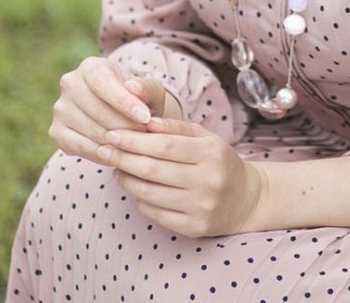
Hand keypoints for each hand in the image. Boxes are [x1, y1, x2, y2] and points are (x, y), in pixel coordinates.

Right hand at [48, 57, 172, 163]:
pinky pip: (81, 147)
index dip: (124, 102)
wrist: (123, 117)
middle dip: (125, 127)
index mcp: (90, 66)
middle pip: (98, 110)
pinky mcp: (56, 131)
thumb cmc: (139, 100)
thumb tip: (133, 88)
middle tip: (145, 136)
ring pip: (91, 131)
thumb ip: (146, 88)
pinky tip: (118, 153)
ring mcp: (60, 108)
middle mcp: (70, 83)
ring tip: (136, 144)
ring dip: (117, 142)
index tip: (145, 118)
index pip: (103, 83)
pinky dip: (102, 154)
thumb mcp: (149, 90)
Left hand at [97, 117, 262, 237]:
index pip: (162, 146)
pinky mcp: (194, 228)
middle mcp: (207, 181)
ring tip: (115, 168)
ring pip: (150, 194)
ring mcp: (201, 207)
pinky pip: (156, 214)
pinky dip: (139, 200)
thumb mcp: (204, 136)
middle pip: (153, 170)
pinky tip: (133, 187)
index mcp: (210, 153)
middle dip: (122, 158)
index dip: (133, 140)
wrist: (246, 199)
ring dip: (126, 180)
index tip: (112, 134)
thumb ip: (175, 127)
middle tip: (104, 150)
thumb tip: (144, 121)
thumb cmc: (218, 160)